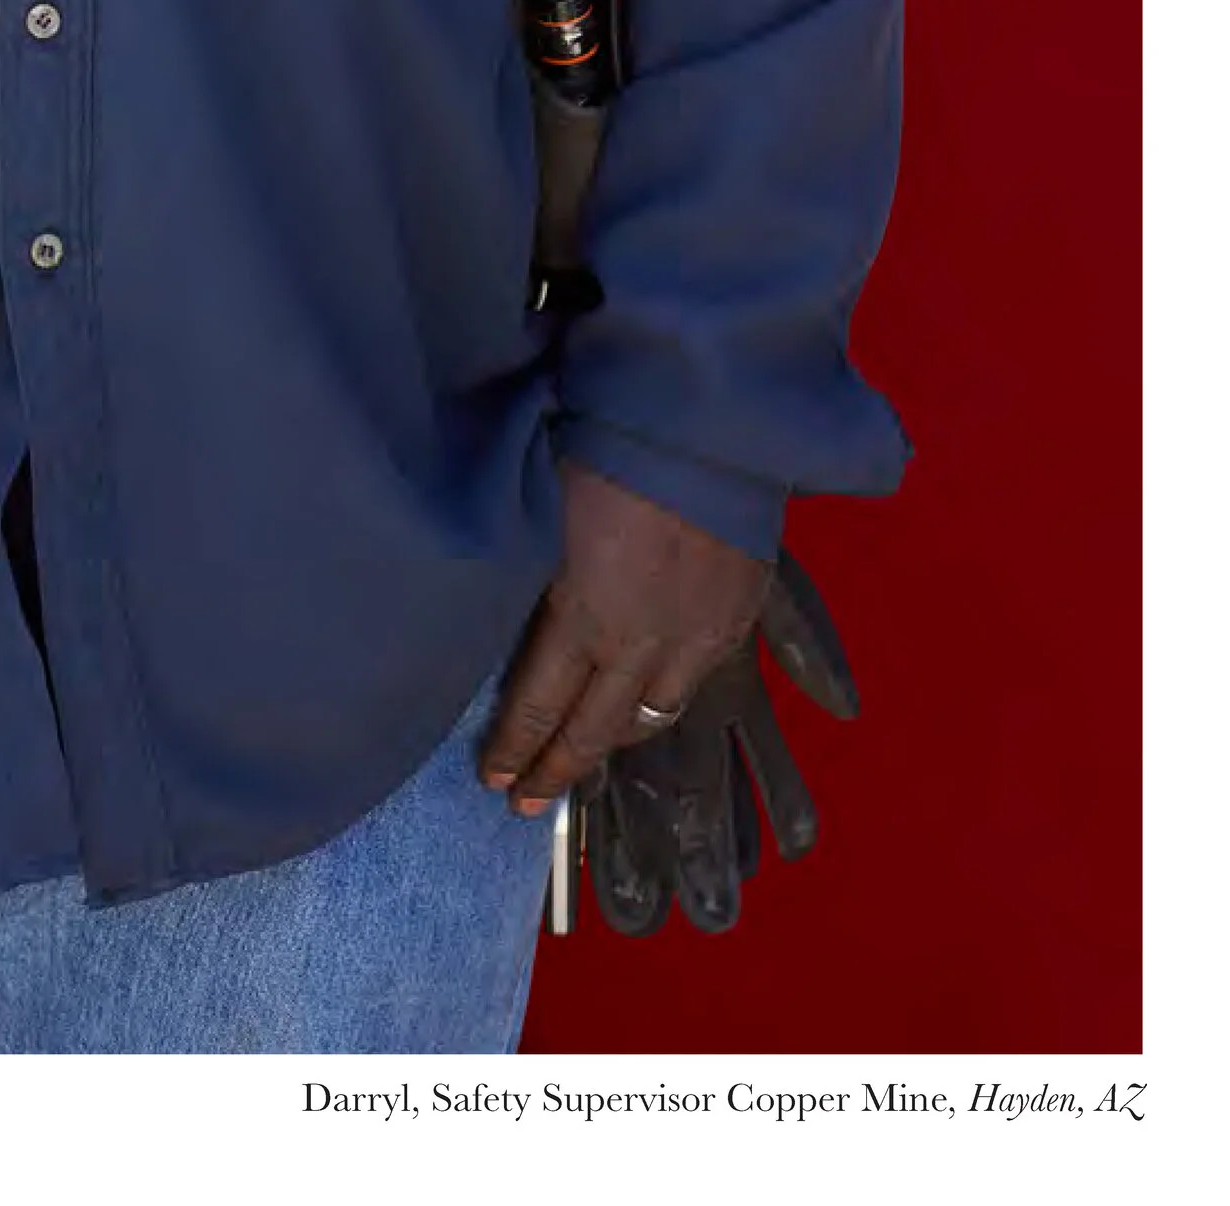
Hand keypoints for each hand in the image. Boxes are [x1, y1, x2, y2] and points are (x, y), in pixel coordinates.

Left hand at [479, 461, 769, 814]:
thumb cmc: (610, 446)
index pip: (539, 701)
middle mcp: (641, 642)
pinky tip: (648, 705)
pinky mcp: (737, 618)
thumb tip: (513, 610)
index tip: (492, 778)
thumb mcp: (546, 509)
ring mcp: (696, 636)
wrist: (709, 427)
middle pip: (594, 728)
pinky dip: (663, 701)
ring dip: (613, 743)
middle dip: (556, 769)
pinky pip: (694, 682)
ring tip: (584, 761)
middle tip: (525, 803)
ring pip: (651, 716)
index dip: (515, 744)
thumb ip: (534, 573)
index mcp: (584, 614)